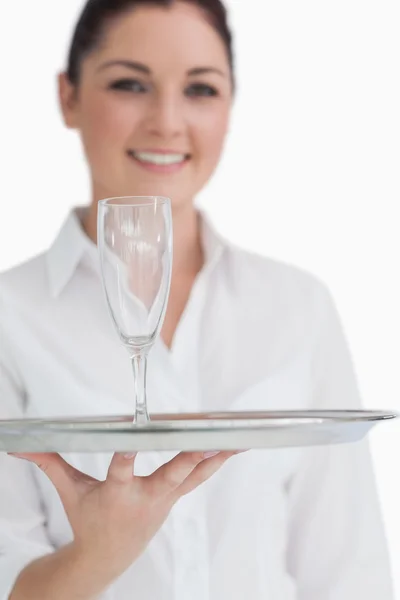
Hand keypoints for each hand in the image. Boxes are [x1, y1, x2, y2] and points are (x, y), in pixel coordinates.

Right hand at [8, 450, 236, 577]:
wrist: (105, 558)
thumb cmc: (87, 520)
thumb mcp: (69, 491)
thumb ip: (49, 462)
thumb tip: (19, 444)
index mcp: (116, 494)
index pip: (120, 469)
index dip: (126, 455)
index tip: (132, 437)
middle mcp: (144, 498)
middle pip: (169, 475)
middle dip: (188, 460)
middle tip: (207, 441)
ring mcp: (164, 501)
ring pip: (192, 477)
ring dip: (214, 458)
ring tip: (237, 440)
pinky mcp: (174, 499)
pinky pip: (198, 479)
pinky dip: (214, 464)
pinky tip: (233, 448)